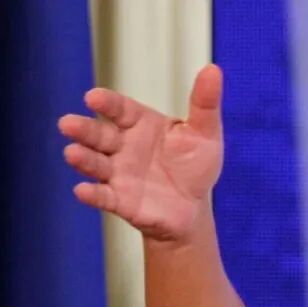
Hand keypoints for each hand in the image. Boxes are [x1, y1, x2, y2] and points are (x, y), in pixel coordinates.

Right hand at [58, 64, 224, 241]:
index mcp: (140, 124)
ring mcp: (118, 173)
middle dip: (83, 129)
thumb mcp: (205, 134)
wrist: (193, 208)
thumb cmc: (194, 166)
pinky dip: (92, 194)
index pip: (120, 109)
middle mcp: (122, 146)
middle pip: (99, 134)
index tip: (94, 97)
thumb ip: (205, 104)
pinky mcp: (119, 200)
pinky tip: (82, 191)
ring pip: (95, 163)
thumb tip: (213, 70)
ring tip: (72, 153)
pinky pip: (102, 196)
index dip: (107, 103)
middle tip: (67, 124)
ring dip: (83, 158)